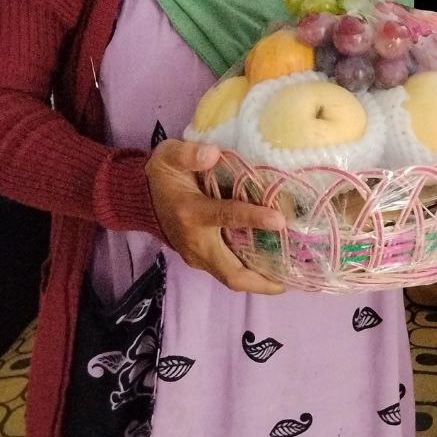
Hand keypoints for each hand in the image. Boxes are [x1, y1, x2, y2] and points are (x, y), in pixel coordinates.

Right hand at [146, 139, 287, 293]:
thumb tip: (214, 154)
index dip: (253, 219)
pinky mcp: (201, 260)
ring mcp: (197, 256)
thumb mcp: (169, 155)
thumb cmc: (163, 174)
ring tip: (292, 277)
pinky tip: (274, 269)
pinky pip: (228, 273)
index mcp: (191, 212)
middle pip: (232, 273)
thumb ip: (188, 154)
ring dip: (260, 281)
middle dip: (263, 280)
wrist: (140, 198)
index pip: (226, 217)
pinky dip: (251, 275)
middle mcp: (195, 242)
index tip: (281, 220)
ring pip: (231, 278)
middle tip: (295, 277)